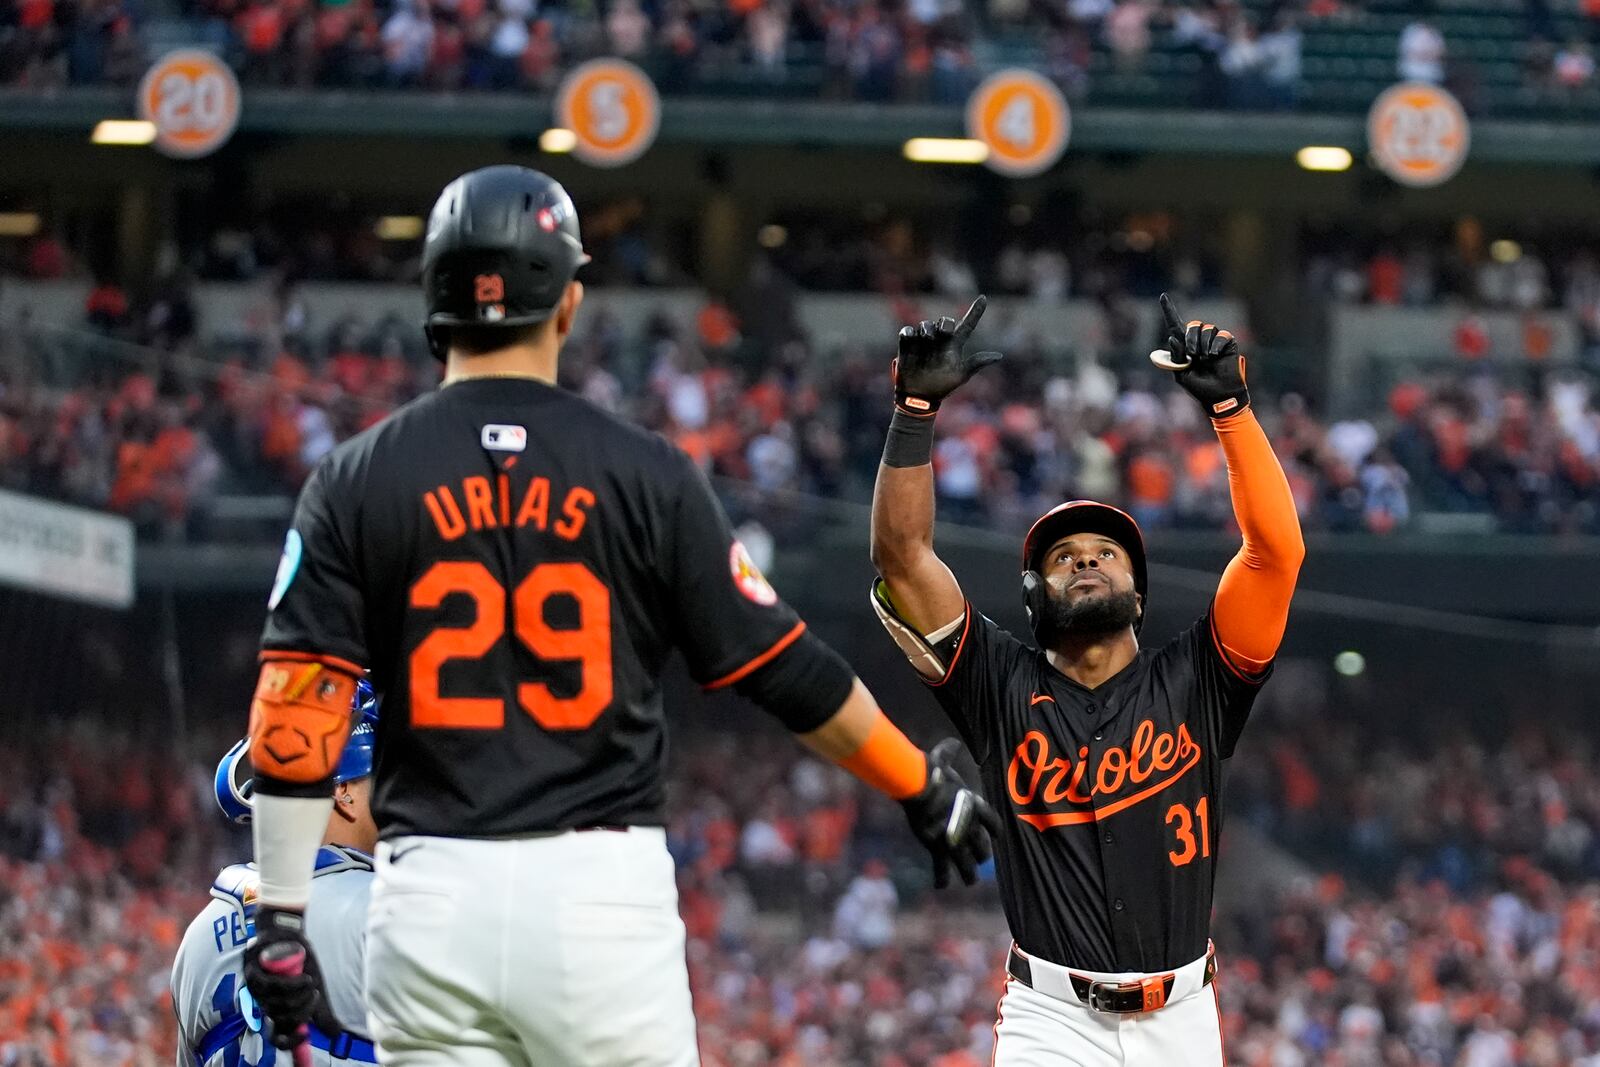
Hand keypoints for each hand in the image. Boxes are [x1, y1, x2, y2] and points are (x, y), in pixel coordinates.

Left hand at [243, 906, 328, 1051]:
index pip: (278, 1037)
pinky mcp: (253, 973)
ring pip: (277, 1005)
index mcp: (278, 1011)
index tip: (305, 1035)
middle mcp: (265, 1003)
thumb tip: (335, 1033)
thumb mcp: (315, 988)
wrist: (288, 931)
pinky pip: (272, 987)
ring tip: (310, 982)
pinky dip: (291, 985)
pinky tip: (304, 977)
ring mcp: (256, 990)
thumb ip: (322, 1012)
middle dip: (303, 1010)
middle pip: (282, 1021)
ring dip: (299, 996)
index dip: (289, 1042)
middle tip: (316, 996)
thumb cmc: (300, 961)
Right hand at [893, 296, 1003, 414]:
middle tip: (944, 332)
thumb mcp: (961, 375)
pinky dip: (908, 332)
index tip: (984, 298)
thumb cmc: (942, 386)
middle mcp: (940, 340)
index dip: (976, 312)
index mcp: (954, 345)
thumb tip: (999, 356)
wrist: (919, 398)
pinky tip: (910, 336)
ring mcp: (923, 341)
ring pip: (926, 324)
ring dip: (927, 329)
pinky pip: (907, 331)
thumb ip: (977, 363)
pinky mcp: (907, 344)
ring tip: (926, 339)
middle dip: (945, 323)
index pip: (967, 325)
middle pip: (945, 321)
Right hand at [900, 738, 1003, 887]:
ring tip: (969, 880)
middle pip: (982, 847)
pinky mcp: (938, 848)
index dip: (994, 831)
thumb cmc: (932, 771)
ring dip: (969, 874)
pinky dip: (941, 878)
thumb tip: (951, 742)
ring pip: (967, 864)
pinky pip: (942, 868)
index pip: (993, 824)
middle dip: (981, 854)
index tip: (996, 837)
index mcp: (975, 807)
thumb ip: (949, 752)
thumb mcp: (942, 760)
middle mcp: (970, 826)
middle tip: (980, 860)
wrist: (922, 786)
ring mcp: (955, 840)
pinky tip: (941, 886)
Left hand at [1150, 292, 1250, 417]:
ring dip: (1204, 344)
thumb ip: (1175, 357)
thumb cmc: (1199, 387)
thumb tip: (1172, 338)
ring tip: (1206, 358)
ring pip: (1207, 328)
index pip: (1175, 325)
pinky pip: (1221, 334)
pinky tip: (1215, 356)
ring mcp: (1214, 341)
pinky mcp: (1228, 342)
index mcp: (1185, 347)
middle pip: (1192, 325)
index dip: (1169, 310)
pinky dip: (1216, 344)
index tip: (1163, 296)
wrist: (1219, 396)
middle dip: (1191, 338)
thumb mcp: (1181, 374)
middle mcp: (1199, 340)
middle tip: (1193, 354)